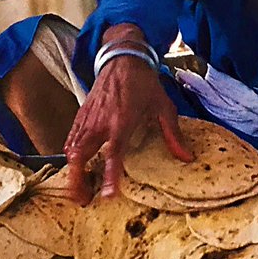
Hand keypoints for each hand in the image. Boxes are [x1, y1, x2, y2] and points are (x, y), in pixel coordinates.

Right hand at [63, 54, 191, 204]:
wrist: (122, 57)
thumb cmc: (144, 82)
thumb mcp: (163, 105)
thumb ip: (173, 134)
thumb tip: (187, 158)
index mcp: (122, 121)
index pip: (114, 153)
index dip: (110, 175)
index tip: (107, 195)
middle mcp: (100, 122)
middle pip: (81, 156)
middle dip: (78, 180)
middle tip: (83, 200)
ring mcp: (88, 118)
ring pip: (72, 150)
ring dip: (73, 172)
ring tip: (78, 192)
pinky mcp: (81, 115)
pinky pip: (70, 139)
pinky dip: (70, 155)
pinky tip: (75, 167)